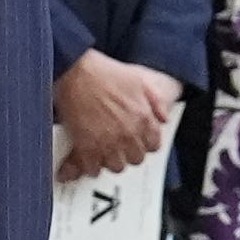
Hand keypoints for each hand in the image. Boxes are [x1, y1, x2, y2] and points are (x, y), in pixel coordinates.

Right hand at [52, 50, 178, 181]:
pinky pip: (93, 168)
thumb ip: (156, 101)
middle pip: (136, 159)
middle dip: (128, 152)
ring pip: (116, 166)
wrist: (75, 71)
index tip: (136, 139)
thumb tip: (164, 119)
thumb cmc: (103, 73)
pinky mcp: (87, 147)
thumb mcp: (139, 80)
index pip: (153, 145)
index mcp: (143, 118)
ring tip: (103, 151)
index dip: (144, 143)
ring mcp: (108, 143)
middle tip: (118, 145)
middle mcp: (128, 134)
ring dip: (110, 160)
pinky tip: (88, 157)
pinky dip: (90, 166)